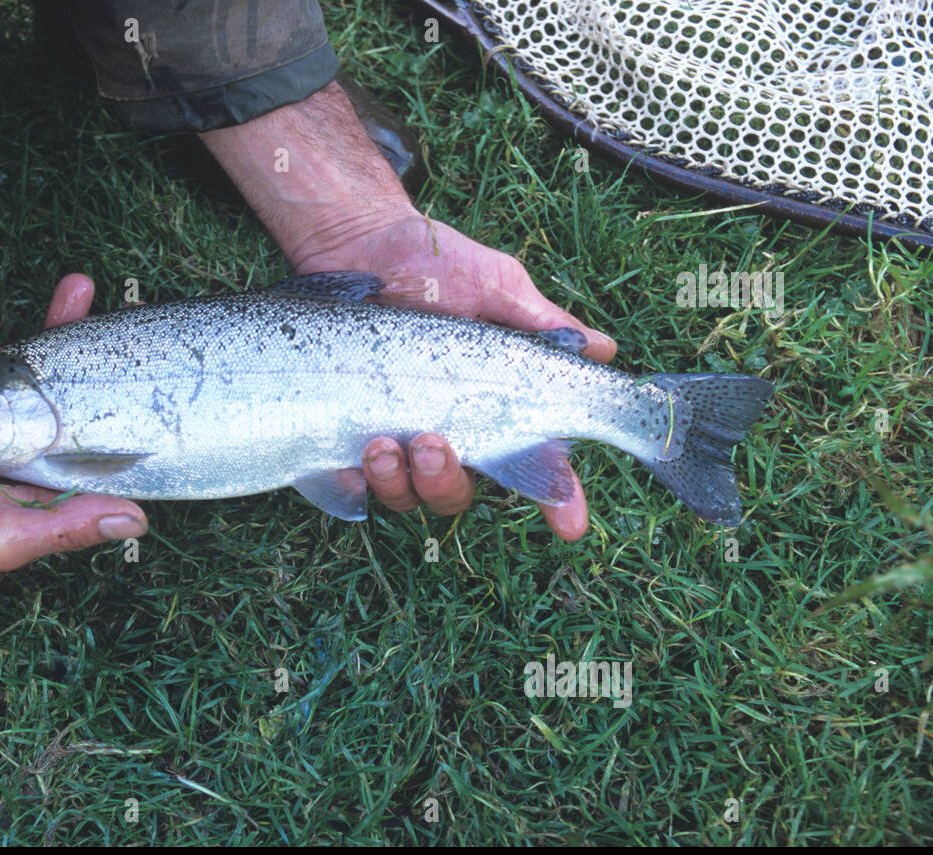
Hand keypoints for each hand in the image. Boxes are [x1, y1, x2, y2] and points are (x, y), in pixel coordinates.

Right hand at [0, 274, 146, 583]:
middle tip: (123, 306)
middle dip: (101, 348)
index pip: (108, 435)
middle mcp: (37, 449)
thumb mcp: (10, 537)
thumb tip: (137, 520)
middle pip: (80, 388)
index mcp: (57, 478)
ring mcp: (2, 424)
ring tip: (76, 285)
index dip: (133, 399)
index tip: (156, 360)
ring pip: (38, 368)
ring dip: (54, 326)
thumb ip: (67, 527)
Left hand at [201, 81, 614, 539]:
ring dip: (398, 482)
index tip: (569, 524)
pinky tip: (351, 465)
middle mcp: (448, 432)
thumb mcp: (496, 285)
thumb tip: (602, 350)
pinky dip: (351, 485)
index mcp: (495, 407)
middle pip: (459, 491)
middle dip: (447, 482)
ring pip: (405, 495)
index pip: (535, 466)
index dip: (558, 501)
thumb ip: (541, 324)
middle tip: (433, 442)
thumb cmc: (434, 263)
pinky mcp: (343, 434)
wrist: (360, 238)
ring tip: (383, 442)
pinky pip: (348, 486)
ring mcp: (395, 437)